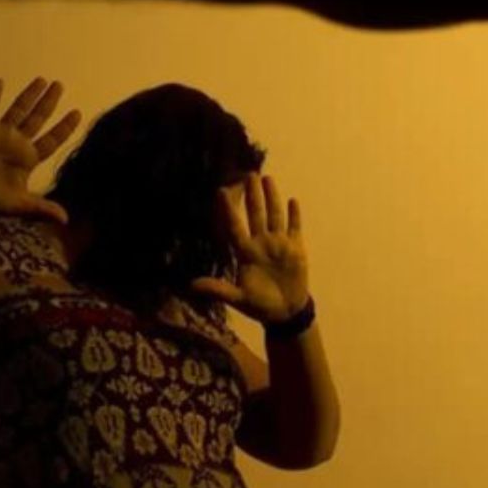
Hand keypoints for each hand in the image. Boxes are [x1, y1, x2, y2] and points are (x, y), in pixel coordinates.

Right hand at [0, 76, 81, 223]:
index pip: (52, 140)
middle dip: (49, 103)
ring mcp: (0, 135)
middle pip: (38, 119)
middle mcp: (18, 144)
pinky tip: (0, 82)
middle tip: (60, 85)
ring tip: (41, 80)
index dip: (65, 127)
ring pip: (19, 110)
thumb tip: (66, 220)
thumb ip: (42, 208)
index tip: (77, 112)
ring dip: (29, 95)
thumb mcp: (20, 205)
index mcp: (29, 159)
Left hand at [190, 173, 310, 323]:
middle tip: (249, 174)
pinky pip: (294, 227)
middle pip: (256, 214)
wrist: (285, 312)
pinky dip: (294, 215)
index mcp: (246, 253)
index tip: (221, 191)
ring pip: (274, 215)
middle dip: (253, 195)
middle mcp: (261, 243)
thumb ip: (218, 290)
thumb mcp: (238, 299)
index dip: (229, 210)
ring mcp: (278, 244)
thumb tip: (191, 286)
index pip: (235, 226)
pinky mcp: (295, 249)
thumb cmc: (259, 305)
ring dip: (272, 198)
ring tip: (268, 179)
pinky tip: (292, 200)